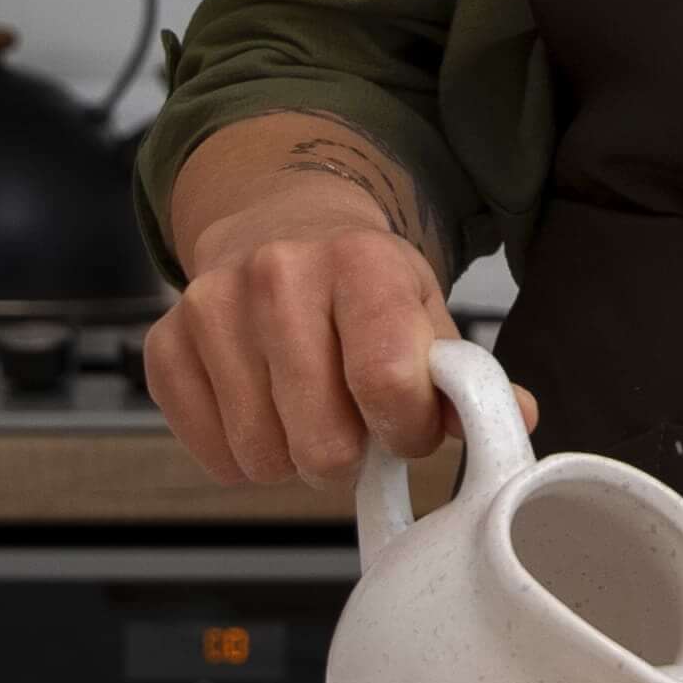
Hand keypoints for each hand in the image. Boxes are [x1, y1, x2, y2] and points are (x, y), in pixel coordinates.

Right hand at [143, 129, 489, 483]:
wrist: (279, 225)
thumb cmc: (364, 286)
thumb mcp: (425, 311)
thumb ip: (465, 376)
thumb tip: (517, 420)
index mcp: (361, 260)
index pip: (387, 382)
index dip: (407, 428)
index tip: (407, 423)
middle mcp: (278, 273)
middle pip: (321, 440)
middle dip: (347, 452)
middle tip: (352, 421)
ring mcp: (211, 307)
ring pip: (263, 457)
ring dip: (294, 456)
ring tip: (307, 410)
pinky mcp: (165, 344)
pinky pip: (212, 455)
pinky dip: (242, 456)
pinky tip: (262, 409)